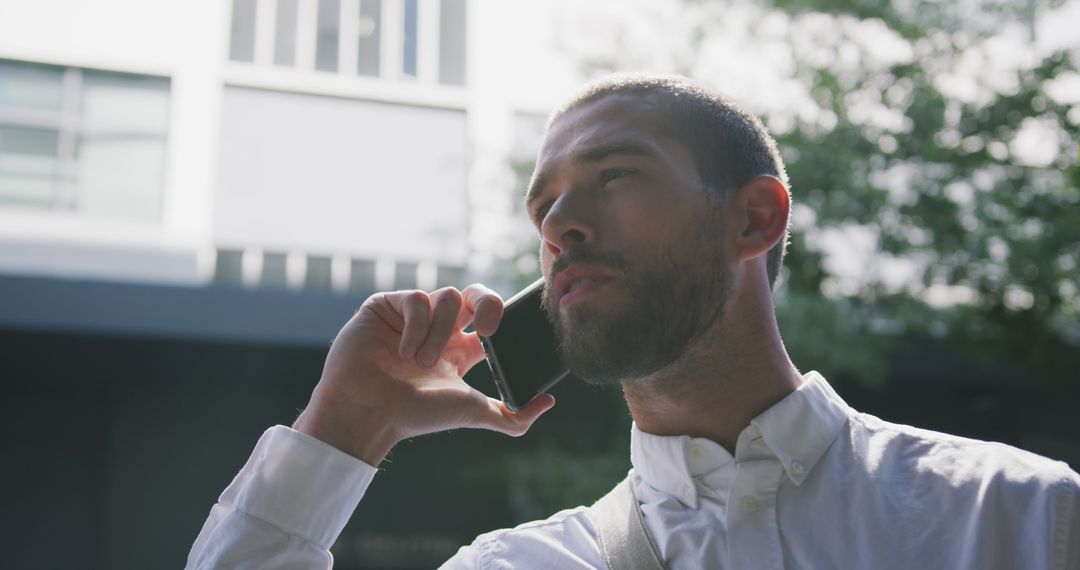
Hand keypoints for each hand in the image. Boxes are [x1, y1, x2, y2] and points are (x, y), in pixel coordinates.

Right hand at [292, 284, 555, 464]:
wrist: (368, 414)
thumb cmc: (415, 415)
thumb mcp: (472, 412)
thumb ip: (514, 416)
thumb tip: (549, 401)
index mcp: (461, 349)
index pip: (490, 318)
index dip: (499, 316)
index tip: (496, 334)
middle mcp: (439, 329)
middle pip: (474, 293)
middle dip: (486, 302)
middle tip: (486, 328)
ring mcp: (412, 315)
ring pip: (446, 297)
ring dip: (439, 333)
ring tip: (420, 363)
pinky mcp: (386, 306)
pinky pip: (416, 298)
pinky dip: (416, 325)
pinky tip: (402, 351)